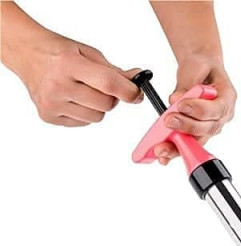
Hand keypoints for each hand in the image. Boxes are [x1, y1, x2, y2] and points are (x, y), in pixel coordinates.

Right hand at [10, 30, 141, 126]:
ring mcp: (52, 104)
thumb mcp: (89, 53)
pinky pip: (84, 123)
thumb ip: (115, 71)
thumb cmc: (59, 53)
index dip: (129, 91)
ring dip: (98, 107)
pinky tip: (73, 99)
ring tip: (84, 91)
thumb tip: (138, 81)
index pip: (109, 84)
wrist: (28, 54)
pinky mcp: (49, 116)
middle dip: (112, 97)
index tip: (138, 94)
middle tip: (102, 87)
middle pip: (106, 105)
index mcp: (69, 64)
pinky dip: (85, 113)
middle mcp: (58, 85)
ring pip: (97, 117)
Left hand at [153, 57, 236, 164]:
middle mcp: (222, 116)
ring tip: (161, 148)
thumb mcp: (195, 67)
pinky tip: (163, 156)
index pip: (217, 109)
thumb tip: (176, 99)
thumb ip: (186, 85)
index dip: (199, 110)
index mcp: (227, 98)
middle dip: (186, 127)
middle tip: (168, 120)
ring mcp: (210, 127)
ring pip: (197, 141)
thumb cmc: (201, 67)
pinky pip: (188, 144)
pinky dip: (175, 150)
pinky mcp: (197, 133)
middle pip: (207, 128)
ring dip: (178, 146)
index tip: (181, 105)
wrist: (200, 69)